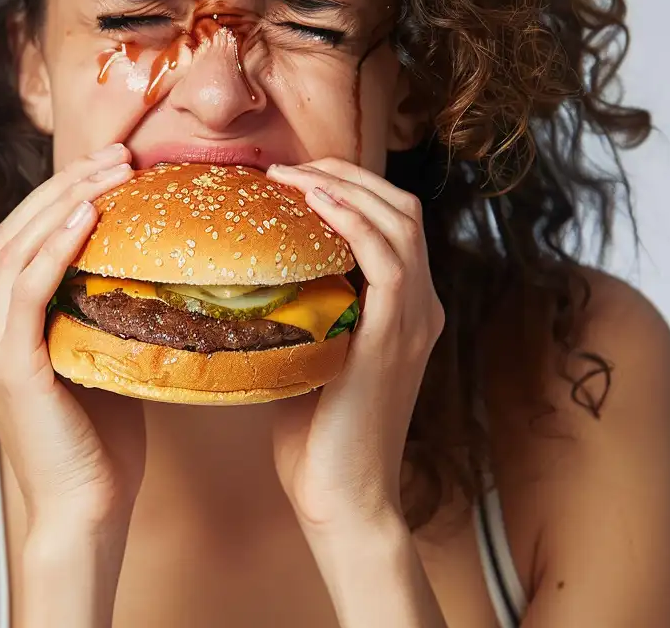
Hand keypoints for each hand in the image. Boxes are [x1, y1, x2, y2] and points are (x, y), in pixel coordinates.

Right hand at [0, 143, 146, 538]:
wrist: (89, 503)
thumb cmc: (103, 429)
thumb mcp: (95, 341)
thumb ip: (94, 295)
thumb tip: (141, 236)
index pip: (17, 237)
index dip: (60, 191)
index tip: (112, 160)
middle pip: (14, 232)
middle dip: (68, 182)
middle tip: (120, 151)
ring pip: (17, 249)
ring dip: (69, 199)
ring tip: (115, 169)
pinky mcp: (6, 366)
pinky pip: (27, 290)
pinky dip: (57, 245)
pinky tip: (90, 214)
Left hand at [264, 159, 445, 533]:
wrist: (344, 502)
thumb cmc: (318, 440)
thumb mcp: (314, 356)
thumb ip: (303, 313)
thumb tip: (247, 275)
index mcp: (409, 309)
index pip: (394, 222)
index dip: (351, 188)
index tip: (297, 178)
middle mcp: (423, 305)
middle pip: (402, 207)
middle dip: (348, 174)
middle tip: (291, 168)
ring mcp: (415, 318)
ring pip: (399, 220)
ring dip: (346, 187)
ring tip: (294, 177)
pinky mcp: (395, 336)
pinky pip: (386, 257)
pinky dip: (354, 219)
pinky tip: (316, 205)